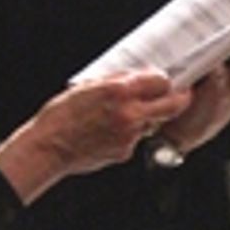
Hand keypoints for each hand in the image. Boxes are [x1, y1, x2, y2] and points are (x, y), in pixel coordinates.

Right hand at [0, 71, 191, 203]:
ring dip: (147, 117)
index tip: (167, 81)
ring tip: (123, 115)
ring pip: (153, 122)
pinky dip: (129, 134)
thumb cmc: (61, 115)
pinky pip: (136, 138)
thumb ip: (118, 81)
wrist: (49, 147)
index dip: (166, 81)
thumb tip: (141, 77)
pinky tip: (109, 132)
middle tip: (180, 95)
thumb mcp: (88, 86)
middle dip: (179, 99)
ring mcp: (130, 135)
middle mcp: (130, 113)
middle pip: (173, 105)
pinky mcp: (126, 152)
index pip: (162, 82)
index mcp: (120, 91)